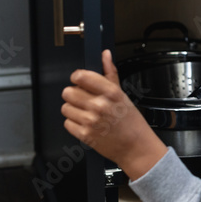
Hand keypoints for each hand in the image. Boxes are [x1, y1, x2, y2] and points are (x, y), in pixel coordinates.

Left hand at [61, 50, 167, 179]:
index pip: (81, 76)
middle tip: (84, 100)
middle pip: (68, 92)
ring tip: (86, 113)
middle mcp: (100, 105)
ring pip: (66, 108)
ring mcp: (91, 121)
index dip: (77, 78)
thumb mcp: (122, 94)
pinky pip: (67, 123)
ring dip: (73, 110)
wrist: (135, 146)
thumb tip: (105, 55)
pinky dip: (74, 124)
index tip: (80, 81)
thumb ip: (110, 73)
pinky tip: (85, 123)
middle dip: (74, 95)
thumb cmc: (130, 121)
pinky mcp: (84, 135)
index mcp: (110, 92)